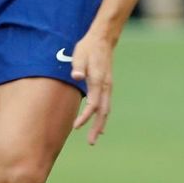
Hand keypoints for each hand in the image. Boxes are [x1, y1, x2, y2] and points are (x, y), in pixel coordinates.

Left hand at [70, 29, 115, 144]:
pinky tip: (100, 125)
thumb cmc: (88, 48)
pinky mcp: (107, 85)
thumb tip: (76, 76)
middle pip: (103, 111)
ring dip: (101, 125)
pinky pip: (106, 105)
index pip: (93, 104)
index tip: (76, 127)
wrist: (103, 39)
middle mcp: (106, 86)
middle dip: (97, 127)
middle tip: (91, 142)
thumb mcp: (79, 54)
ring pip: (106, 110)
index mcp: (98, 80)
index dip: (85, 117)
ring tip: (94, 139)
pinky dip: (103, 117)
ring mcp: (108, 86)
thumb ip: (77, 66)